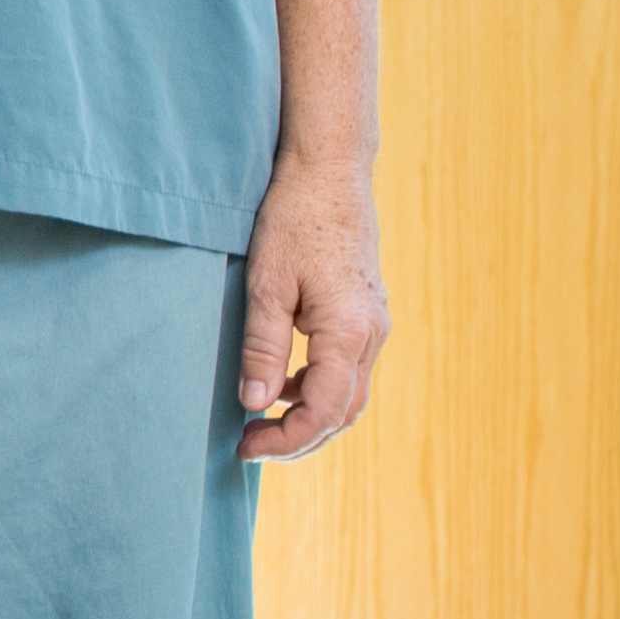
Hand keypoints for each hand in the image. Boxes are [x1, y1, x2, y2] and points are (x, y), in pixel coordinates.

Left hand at [238, 157, 388, 460]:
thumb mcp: (266, 284)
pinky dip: (317, 389)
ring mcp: (374, 325)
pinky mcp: (366, 315)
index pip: (323, 411)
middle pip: (343, 413)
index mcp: (348, 331)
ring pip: (350, 395)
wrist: (330, 172)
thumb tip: (254, 406)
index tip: (245, 446)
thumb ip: (262, 349)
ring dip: (309, 417)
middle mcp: (371, 334)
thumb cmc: (294, 219)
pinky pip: (348, 370)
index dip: (285, 439)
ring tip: (261, 422)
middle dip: (299, 439)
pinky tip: (282, 384)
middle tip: (250, 446)